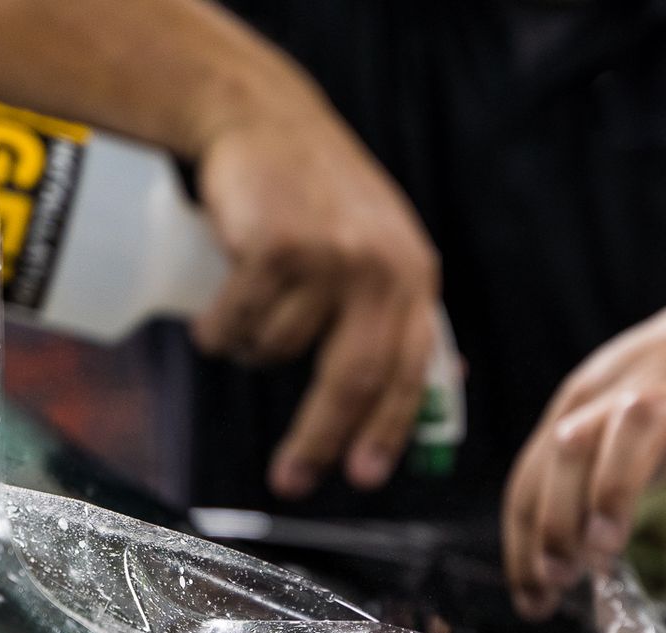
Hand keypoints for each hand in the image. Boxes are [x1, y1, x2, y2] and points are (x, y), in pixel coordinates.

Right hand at [191, 104, 441, 498]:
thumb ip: (400, 311)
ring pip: (278, 352)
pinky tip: (218, 299)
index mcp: (414, 277)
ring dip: (252, 349)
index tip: (364, 477)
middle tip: (291, 481)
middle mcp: (382, 269)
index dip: (388, 431)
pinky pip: (237, 327)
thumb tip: (447, 388)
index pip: (411, 372)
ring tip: (249, 304)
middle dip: (319, 441)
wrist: (261, 118)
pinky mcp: (276, 250)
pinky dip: (218, 330)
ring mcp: (331, 258)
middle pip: (353, 383)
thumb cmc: (317, 194)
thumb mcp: (379, 246)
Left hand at [503, 247, 665, 618]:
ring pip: (636, 426)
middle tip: (561, 574)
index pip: (535, 473)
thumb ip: (584, 490)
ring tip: (607, 544)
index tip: (535, 597)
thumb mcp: (616, 429)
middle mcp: (624, 393)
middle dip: (559, 515)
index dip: (526, 539)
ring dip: (614, 485)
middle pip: (572, 445)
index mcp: (583, 404)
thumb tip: (550, 576)